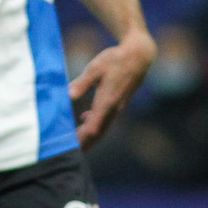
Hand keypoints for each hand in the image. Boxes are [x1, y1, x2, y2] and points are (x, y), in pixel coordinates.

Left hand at [69, 30, 156, 148]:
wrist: (139, 55)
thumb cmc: (115, 59)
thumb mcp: (95, 69)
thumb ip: (82, 83)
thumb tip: (68, 95)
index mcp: (107, 102)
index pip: (93, 128)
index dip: (82, 139)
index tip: (70, 146)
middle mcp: (114, 108)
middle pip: (98, 132)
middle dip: (85, 143)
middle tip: (70, 152)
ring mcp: (118, 106)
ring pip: (103, 126)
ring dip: (90, 135)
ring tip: (76, 141)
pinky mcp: (119, 102)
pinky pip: (106, 118)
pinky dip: (95, 123)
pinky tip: (84, 118)